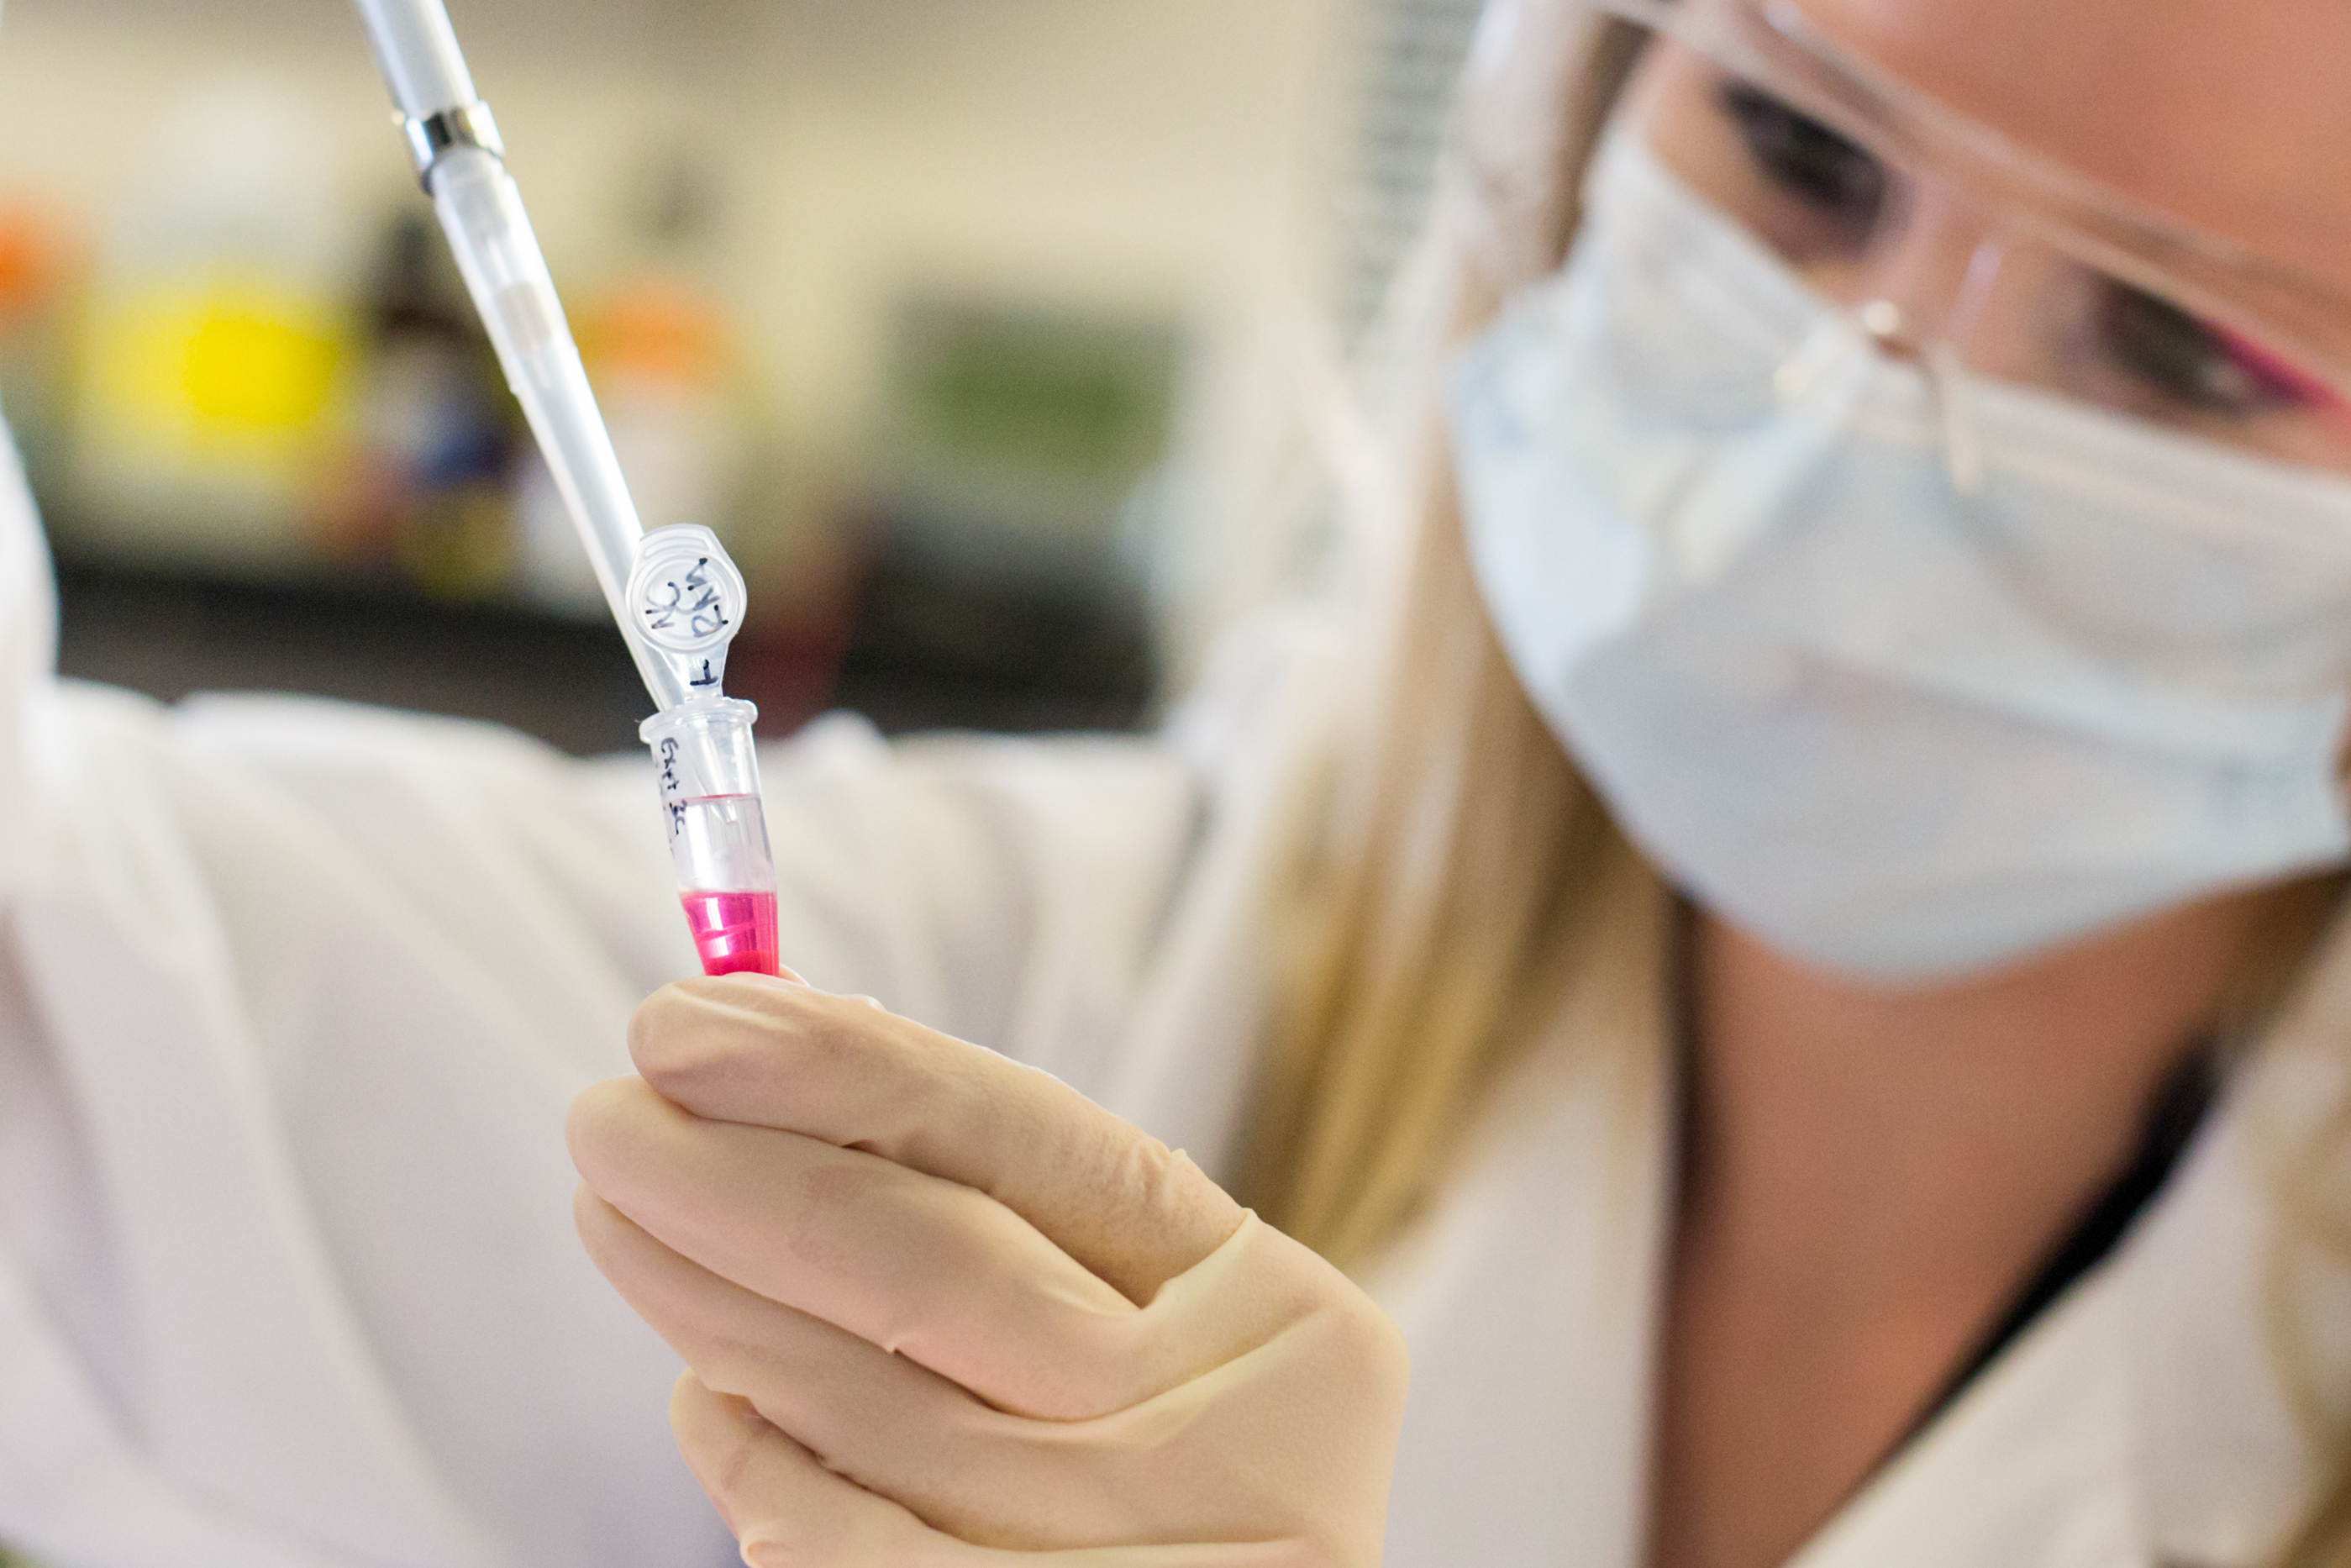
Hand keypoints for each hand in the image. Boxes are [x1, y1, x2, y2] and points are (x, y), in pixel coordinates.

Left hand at [565, 975, 1409, 1565]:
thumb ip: (1011, 1224)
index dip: (852, 1068)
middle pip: (937, 1268)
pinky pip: (840, 1548)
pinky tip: (703, 1399)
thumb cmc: (1160, 1488)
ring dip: (710, 1303)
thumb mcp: (1152, 1347)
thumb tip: (780, 1058)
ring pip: (865, 1402)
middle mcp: (1228, 1443)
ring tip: (623, 1222)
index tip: (692, 1023)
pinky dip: (751, 1461)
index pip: (1040, 1147)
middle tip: (608, 1119)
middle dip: (739, 1174)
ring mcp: (1135, 1560)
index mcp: (1281, 1322)